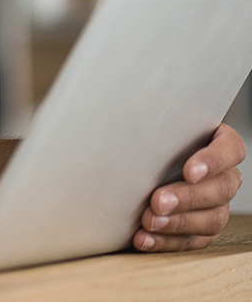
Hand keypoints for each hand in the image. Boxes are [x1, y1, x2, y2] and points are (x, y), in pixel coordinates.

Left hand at [135, 123, 245, 251]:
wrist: (134, 165)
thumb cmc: (146, 140)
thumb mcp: (151, 126)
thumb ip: (150, 122)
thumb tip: (125, 116)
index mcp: (219, 144)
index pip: (230, 150)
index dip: (213, 161)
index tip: (189, 171)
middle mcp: (224, 176)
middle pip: (220, 189)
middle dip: (188, 197)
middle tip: (158, 201)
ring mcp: (217, 205)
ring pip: (211, 218)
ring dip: (178, 222)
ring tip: (149, 221)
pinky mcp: (203, 229)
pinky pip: (193, 240)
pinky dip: (167, 241)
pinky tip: (145, 238)